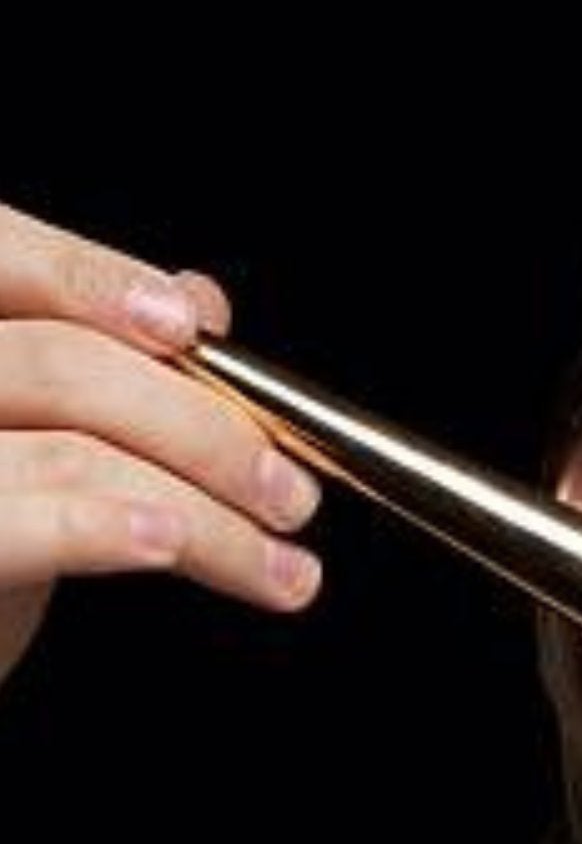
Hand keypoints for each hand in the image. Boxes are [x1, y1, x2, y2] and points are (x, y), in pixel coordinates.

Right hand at [0, 201, 322, 688]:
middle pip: (60, 365)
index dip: (93, 279)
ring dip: (207, 511)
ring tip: (284, 564)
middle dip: (204, 429)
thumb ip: (96, 359)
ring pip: (74, 453)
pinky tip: (177, 546)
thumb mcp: (29, 436)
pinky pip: (28, 523)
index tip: (195, 329)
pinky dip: (112, 530)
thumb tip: (196, 301)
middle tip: (291, 492)